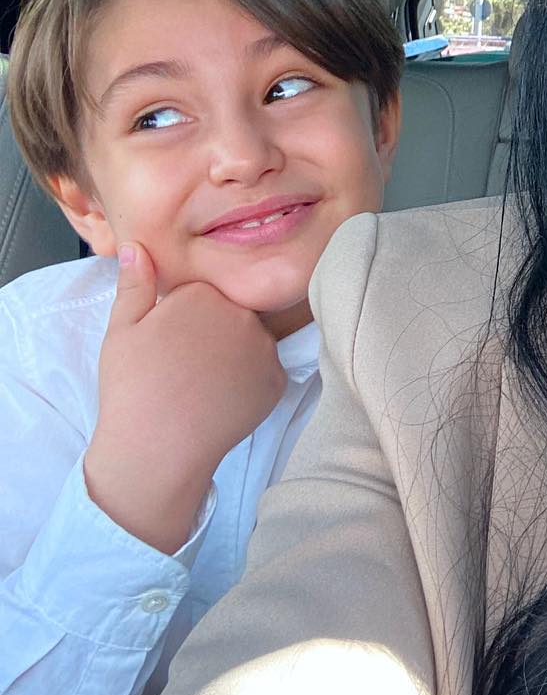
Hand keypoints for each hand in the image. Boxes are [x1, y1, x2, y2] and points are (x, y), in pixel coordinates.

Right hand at [83, 242, 287, 554]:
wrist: (156, 449)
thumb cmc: (132, 387)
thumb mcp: (121, 330)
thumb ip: (135, 284)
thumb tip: (139, 245)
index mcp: (203, 294)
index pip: (201, 294)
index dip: (182, 319)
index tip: (167, 344)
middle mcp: (241, 313)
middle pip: (230, 314)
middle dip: (212, 333)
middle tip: (183, 367)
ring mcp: (264, 347)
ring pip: (250, 341)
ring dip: (234, 356)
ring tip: (202, 385)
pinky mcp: (277, 380)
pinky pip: (265, 371)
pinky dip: (249, 383)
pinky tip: (222, 400)